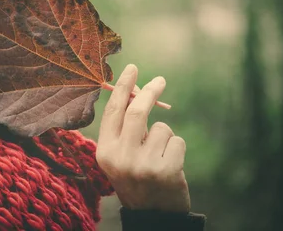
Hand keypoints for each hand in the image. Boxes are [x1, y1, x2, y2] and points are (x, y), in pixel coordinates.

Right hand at [96, 64, 190, 212]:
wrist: (152, 214)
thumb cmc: (136, 177)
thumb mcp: (121, 155)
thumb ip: (125, 129)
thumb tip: (139, 93)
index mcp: (104, 151)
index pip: (113, 111)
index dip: (122, 87)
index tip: (132, 68)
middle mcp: (120, 157)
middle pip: (137, 112)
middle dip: (150, 92)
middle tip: (160, 80)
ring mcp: (142, 165)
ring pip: (161, 128)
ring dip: (165, 136)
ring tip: (160, 155)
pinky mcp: (165, 171)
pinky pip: (177, 141)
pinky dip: (177, 149)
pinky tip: (171, 165)